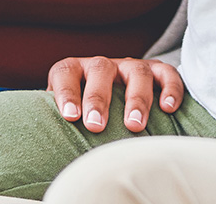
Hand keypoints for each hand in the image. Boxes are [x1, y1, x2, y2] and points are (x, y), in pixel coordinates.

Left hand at [47, 55, 186, 133]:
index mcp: (76, 69)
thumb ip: (57, 122)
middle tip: (96, 125)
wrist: (110, 93)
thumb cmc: (84, 112)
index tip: (69, 116)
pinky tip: (168, 108)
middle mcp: (102, 64)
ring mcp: (130, 66)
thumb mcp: (68, 113)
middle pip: (101, 70)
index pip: (66, 72)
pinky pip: (166, 73)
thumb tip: (45, 150)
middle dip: (98, 98)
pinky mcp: (156, 71)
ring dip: (136, 98)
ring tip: (134, 125)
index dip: (66, 92)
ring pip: (136, 72)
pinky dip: (170, 88)